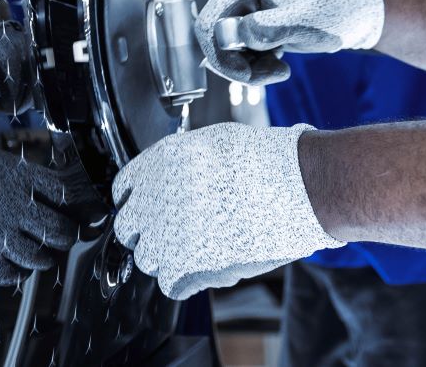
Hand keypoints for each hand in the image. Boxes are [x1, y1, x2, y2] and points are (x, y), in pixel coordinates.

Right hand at [0, 145, 96, 286]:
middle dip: (65, 236)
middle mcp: (14, 205)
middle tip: (63, 237)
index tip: (70, 209)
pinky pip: (11, 274)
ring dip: (44, 259)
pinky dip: (17, 274)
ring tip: (43, 257)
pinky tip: (14, 267)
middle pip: (59, 229)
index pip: (63, 193)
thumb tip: (51, 189)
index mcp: (19, 177)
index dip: (72, 204)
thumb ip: (21, 174)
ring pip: (39, 257)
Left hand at [112, 123, 341, 299]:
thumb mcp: (213, 142)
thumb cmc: (268, 161)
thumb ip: (181, 164)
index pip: (124, 188)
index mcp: (162, 160)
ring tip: (196, 249)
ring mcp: (170, 232)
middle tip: (172, 233)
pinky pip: (170, 283)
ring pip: (147, 259)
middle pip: (128, 228)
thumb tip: (168, 181)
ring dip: (167, 257)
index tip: (145, 210)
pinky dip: (185, 281)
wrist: (301, 185)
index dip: (136, 201)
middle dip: (147, 232)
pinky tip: (204, 268)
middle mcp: (159, 195)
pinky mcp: (189, 265)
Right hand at [195, 0, 383, 84]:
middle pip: (215, 39)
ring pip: (227, 49)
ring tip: (282, 69)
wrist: (355, 9)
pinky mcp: (253, 21)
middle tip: (274, 76)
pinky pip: (241, 51)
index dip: (220, 55)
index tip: (248, 76)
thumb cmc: (333, 10)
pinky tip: (280, 62)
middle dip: (239, 65)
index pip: (208, 24)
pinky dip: (256, 63)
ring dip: (250, 67)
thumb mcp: (302, 23)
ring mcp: (244, 6)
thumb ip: (264, 29)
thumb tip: (227, 35)